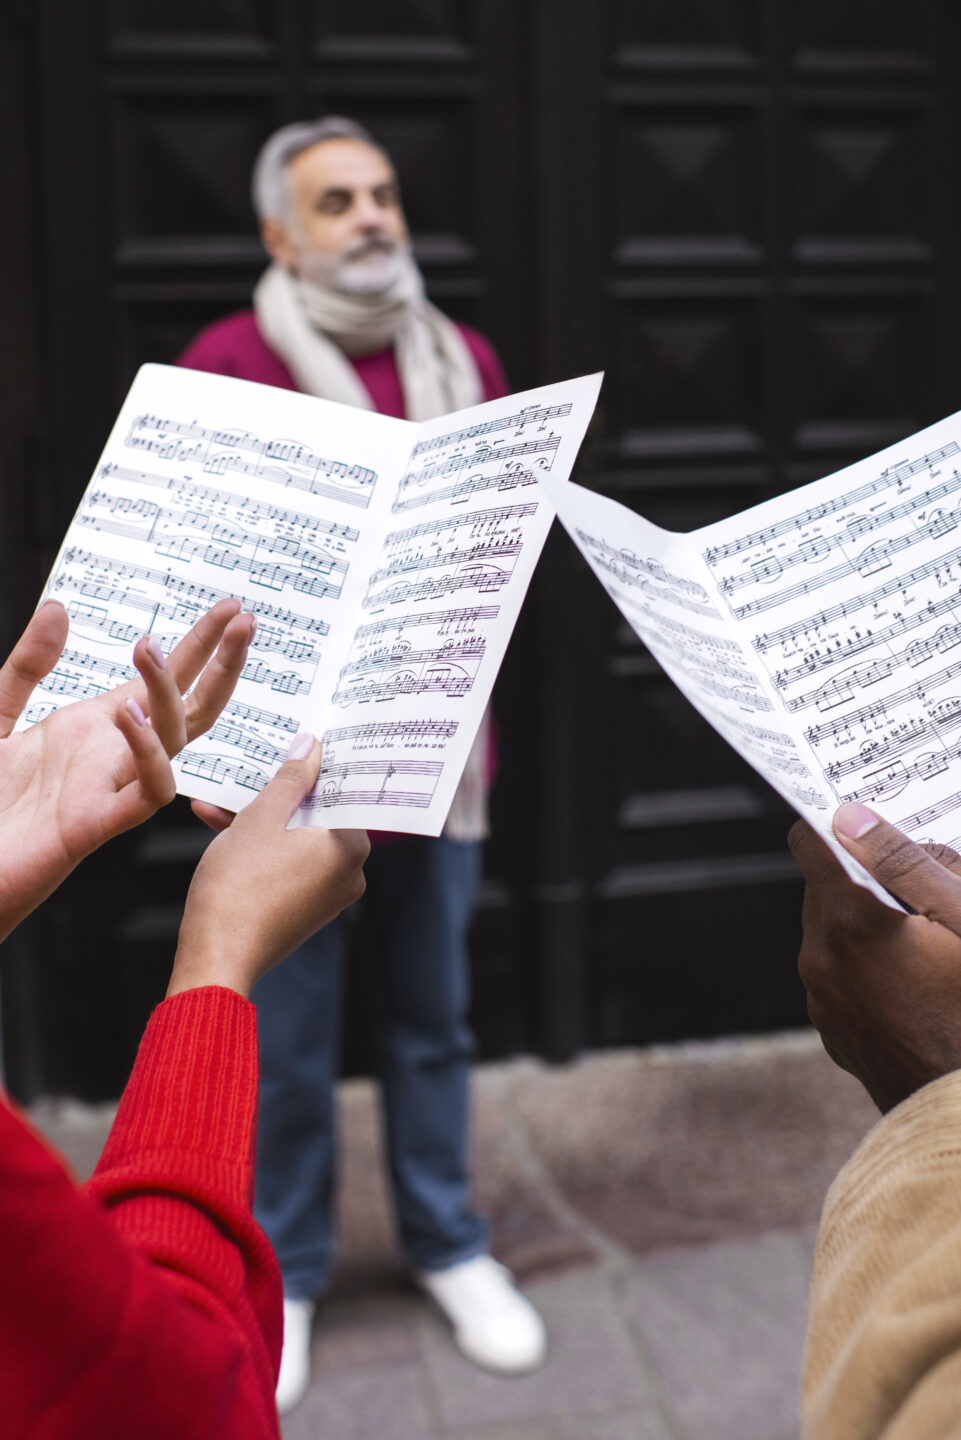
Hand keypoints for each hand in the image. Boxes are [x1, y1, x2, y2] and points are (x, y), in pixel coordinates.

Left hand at [0, 597, 253, 941]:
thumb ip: (28, 666)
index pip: (163, 682)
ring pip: (175, 741)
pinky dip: (149, 754)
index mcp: (94, 731)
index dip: (200, 643)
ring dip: (169, 693)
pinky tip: (129, 714)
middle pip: (190, 707)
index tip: (231, 606)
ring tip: (149, 648)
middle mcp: (113, 757)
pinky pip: (148, 792)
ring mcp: (110, 789)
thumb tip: (59, 608)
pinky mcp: (95, 824)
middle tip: (243, 618)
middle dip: (221, 662)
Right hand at [169, 735, 368, 998]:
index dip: (317, 766)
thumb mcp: (261, 817)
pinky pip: (287, 864)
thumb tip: (310, 748)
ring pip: (295, 839)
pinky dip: (260, 847)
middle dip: (277, 793)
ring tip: (219, 801)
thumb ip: (290, 779)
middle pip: (316, 815)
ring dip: (259, 819)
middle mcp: (349, 873)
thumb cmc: (239, 887)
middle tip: (253, 769)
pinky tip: (219, 827)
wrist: (216, 956)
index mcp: (350, 847)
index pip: (342, 791)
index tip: (300, 744)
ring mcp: (327, 895)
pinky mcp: (303, 909)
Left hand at [789, 802, 960, 1111]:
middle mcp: (819, 960)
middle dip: (866, 881)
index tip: (858, 813)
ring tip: (927, 943)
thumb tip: (851, 818)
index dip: (833, 823)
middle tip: (921, 888)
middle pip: (824, 890)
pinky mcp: (835, 1035)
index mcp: (847, 922)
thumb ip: (912, 863)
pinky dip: (868, 969)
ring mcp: (823, 1003)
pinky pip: (841, 980)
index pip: (807, 843)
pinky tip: (919, 985)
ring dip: (867, 927)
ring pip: (832, 936)